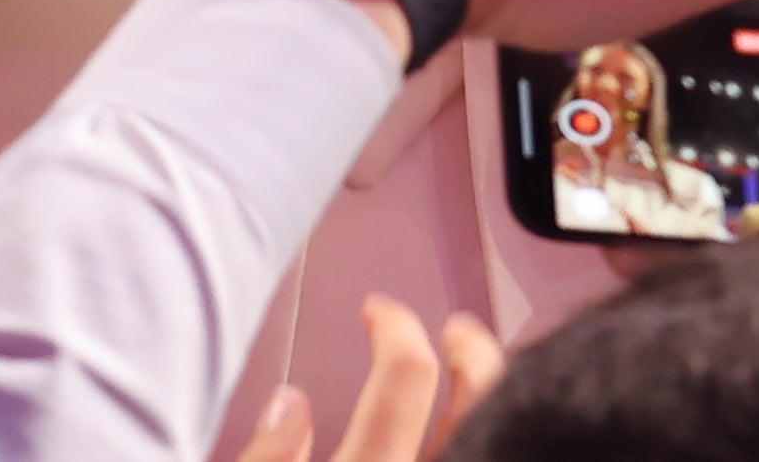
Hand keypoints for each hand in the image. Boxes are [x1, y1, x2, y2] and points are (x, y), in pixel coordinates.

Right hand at [237, 299, 504, 461]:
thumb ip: (264, 459)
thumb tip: (289, 403)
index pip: (408, 374)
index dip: (396, 325)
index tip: (380, 311)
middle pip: (479, 397)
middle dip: (474, 352)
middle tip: (457, 331)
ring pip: (494, 434)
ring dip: (490, 394)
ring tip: (479, 376)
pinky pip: (490, 454)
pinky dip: (487, 438)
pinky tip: (472, 432)